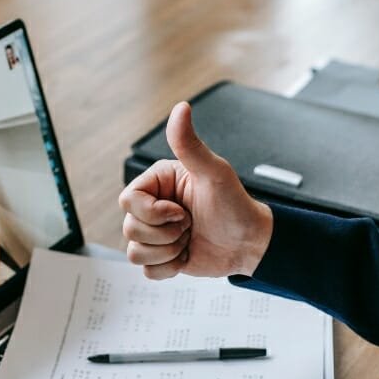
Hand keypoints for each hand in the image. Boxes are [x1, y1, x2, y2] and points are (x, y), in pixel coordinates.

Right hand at [119, 102, 272, 279]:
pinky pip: (145, 270)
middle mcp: (152, 207)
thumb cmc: (235, 204)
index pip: (128, 200)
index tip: (181, 210)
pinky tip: (186, 255)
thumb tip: (181, 108)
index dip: (153, 212)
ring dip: (168, 251)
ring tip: (190, 239)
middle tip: (190, 224)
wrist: (251, 243)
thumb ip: (191, 144)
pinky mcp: (161, 257)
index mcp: (157, 183)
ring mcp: (155, 234)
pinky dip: (168, 268)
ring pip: (134, 252)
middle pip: (129, 229)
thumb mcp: (214, 172)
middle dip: (165, 234)